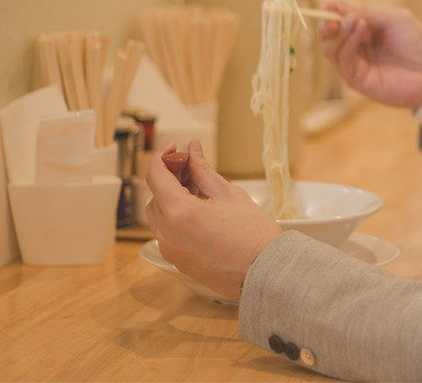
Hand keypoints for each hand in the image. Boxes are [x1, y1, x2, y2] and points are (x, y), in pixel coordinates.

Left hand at [144, 140, 282, 301]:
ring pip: (160, 215)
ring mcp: (170, 250)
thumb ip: (203, 169)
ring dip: (172, 197)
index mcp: (178, 213)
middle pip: (156, 195)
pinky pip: (168, 232)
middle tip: (192, 166)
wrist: (266, 273)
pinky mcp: (178, 261)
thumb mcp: (228, 193)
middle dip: (170, 177)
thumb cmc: (253, 234)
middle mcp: (167, 234)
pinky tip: (200, 210)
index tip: (174, 148)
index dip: (162, 156)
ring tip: (199, 189)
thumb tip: (193, 149)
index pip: (155, 175)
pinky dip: (177, 216)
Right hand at [319, 0, 421, 108]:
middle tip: (334, 15)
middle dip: (327, 23)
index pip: (338, 22)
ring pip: (330, 49)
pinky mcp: (357, 81)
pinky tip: (361, 30)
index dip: (330, 12)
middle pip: (328, 36)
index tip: (327, 3)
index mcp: (364, 33)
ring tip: (356, 20)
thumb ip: (366, 13)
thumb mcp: (392, 19)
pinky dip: (347, 43)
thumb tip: (337, 4)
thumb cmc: (418, 43)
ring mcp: (356, 65)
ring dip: (340, 32)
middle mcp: (356, 49)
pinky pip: (343, 61)